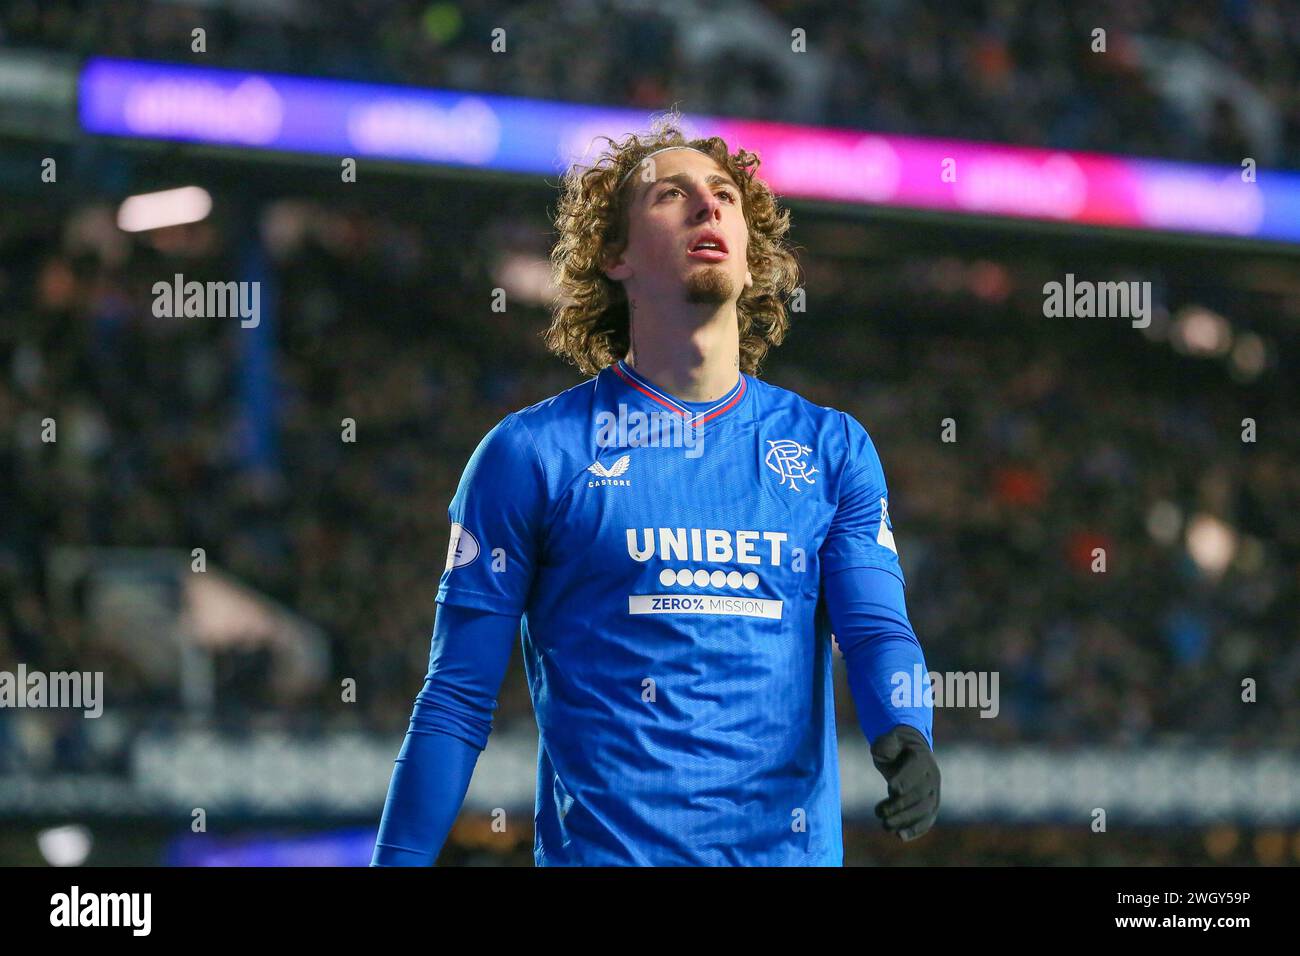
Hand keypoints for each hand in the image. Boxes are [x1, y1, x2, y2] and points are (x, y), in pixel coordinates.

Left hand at [870, 724, 939, 840]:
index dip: (905, 780)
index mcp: (922, 757)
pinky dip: (916, 830)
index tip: (890, 789)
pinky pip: (927, 820)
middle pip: (920, 794)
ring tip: (885, 826)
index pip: (917, 770)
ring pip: (924, 810)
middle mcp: (932, 776)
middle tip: (879, 813)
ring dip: (905, 820)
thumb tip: (881, 752)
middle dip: (900, 805)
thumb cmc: (895, 747)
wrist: (910, 753)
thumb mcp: (888, 741)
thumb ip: (885, 744)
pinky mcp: (931, 806)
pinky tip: (900, 836)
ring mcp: (934, 793)